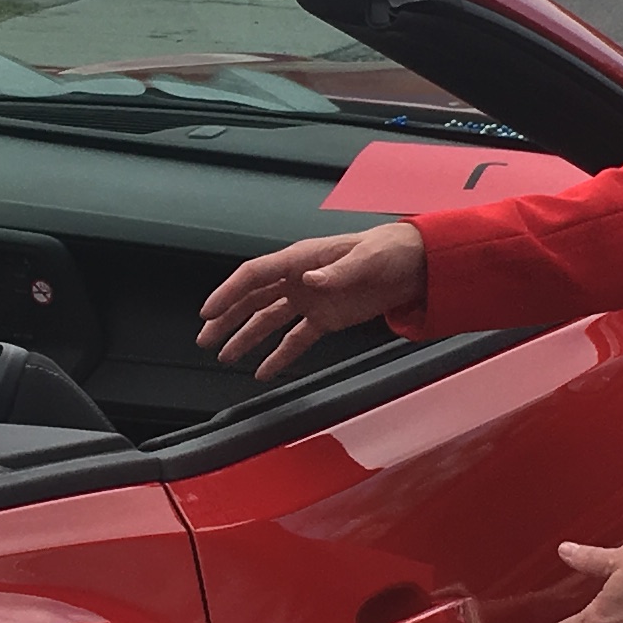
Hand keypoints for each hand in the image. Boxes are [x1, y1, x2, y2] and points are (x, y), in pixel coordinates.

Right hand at [195, 217, 426, 380]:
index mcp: (302, 259)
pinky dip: (279, 355)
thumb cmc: (390, 251)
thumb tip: (309, 281)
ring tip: (225, 356)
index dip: (228, 293)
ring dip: (246, 337)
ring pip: (268, 319)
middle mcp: (299, 279)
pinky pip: (295, 338)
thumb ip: (337, 272)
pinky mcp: (325, 318)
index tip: (209, 313)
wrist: (417, 265)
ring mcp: (310, 299)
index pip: (255, 275)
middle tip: (205, 338)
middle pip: (253, 299)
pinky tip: (264, 371)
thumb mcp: (366, 259)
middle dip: (227, 318)